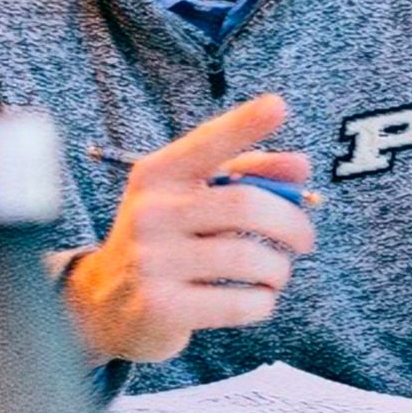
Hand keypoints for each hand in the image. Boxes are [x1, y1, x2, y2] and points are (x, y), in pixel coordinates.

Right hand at [65, 94, 318, 362]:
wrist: (106, 307)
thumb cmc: (166, 244)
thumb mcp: (191, 201)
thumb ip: (246, 176)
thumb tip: (300, 165)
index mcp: (156, 175)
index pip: (206, 144)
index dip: (243, 125)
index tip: (278, 105)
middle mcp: (149, 212)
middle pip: (245, 206)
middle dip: (293, 225)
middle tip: (305, 240)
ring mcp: (151, 261)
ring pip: (250, 258)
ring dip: (279, 270)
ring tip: (274, 274)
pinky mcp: (161, 307)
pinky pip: (241, 302)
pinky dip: (263, 302)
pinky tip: (254, 299)